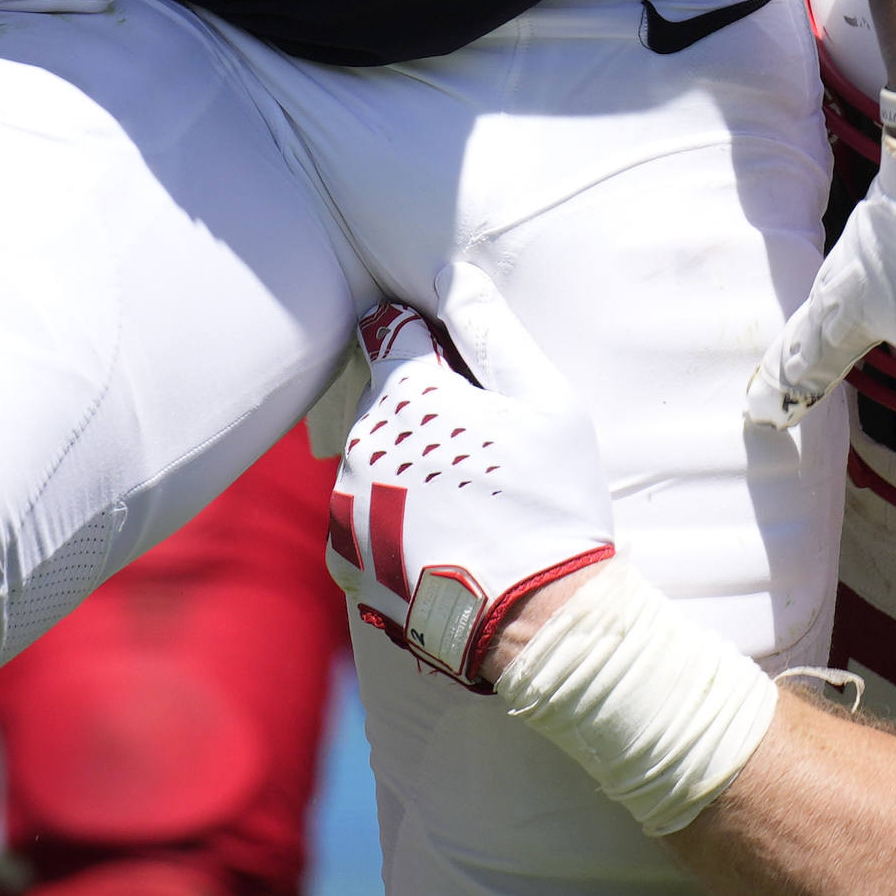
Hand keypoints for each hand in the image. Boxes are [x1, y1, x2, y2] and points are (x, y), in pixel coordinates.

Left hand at [328, 276, 614, 688]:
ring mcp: (344, 506)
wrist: (536, 620)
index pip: (392, 331)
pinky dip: (392, 517)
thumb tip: (448, 274)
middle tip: (483, 450)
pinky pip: (362, 513)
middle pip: (382, 398)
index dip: (433, 346)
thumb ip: (489, 330)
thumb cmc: (553, 502)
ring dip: (405, 463)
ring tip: (468, 501)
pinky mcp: (342, 557)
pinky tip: (443, 537)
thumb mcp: (545, 401)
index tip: (466, 377)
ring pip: (370, 455)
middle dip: (421, 410)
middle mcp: (358, 444)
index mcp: (403, 394)